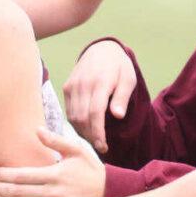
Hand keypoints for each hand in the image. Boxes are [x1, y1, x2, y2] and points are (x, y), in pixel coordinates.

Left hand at [0, 127, 105, 196]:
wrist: (110, 191)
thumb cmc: (90, 168)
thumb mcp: (77, 150)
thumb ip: (56, 140)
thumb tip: (36, 130)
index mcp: (55, 175)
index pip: (22, 175)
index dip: (4, 175)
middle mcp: (54, 194)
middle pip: (19, 192)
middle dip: (1, 189)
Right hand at [62, 40, 136, 154]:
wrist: (101, 49)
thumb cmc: (119, 68)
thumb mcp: (128, 79)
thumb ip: (122, 98)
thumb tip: (118, 116)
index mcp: (100, 82)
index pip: (95, 113)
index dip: (98, 133)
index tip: (103, 147)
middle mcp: (83, 84)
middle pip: (82, 118)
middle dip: (90, 136)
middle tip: (101, 147)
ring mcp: (72, 85)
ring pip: (73, 117)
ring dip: (83, 132)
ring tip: (95, 139)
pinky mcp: (67, 87)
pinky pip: (69, 111)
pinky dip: (76, 123)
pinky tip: (87, 128)